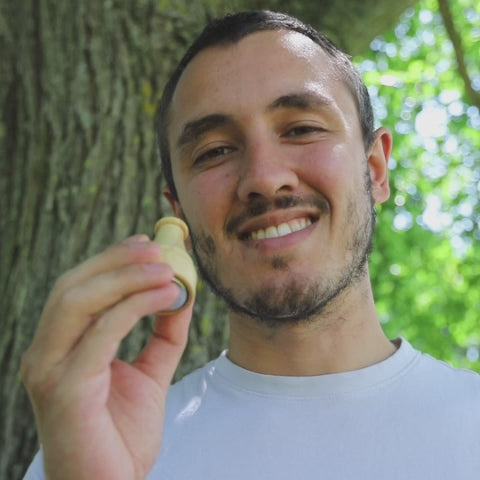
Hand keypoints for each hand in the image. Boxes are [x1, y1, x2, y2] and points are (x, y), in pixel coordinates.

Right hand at [22, 235, 191, 479]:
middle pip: (74, 287)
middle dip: (117, 261)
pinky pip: (100, 332)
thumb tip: (181, 293)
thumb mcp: (151, 372)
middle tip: (158, 248)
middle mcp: (46, 353)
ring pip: (79, 301)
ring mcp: (49, 370)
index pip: (79, 288)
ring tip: (167, 268)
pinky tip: (166, 295)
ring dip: (126, 277)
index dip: (111, 260)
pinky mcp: (64, 389)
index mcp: (61, 347)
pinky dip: (134, 306)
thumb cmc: (123, 435)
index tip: (147, 243)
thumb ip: (163, 334)